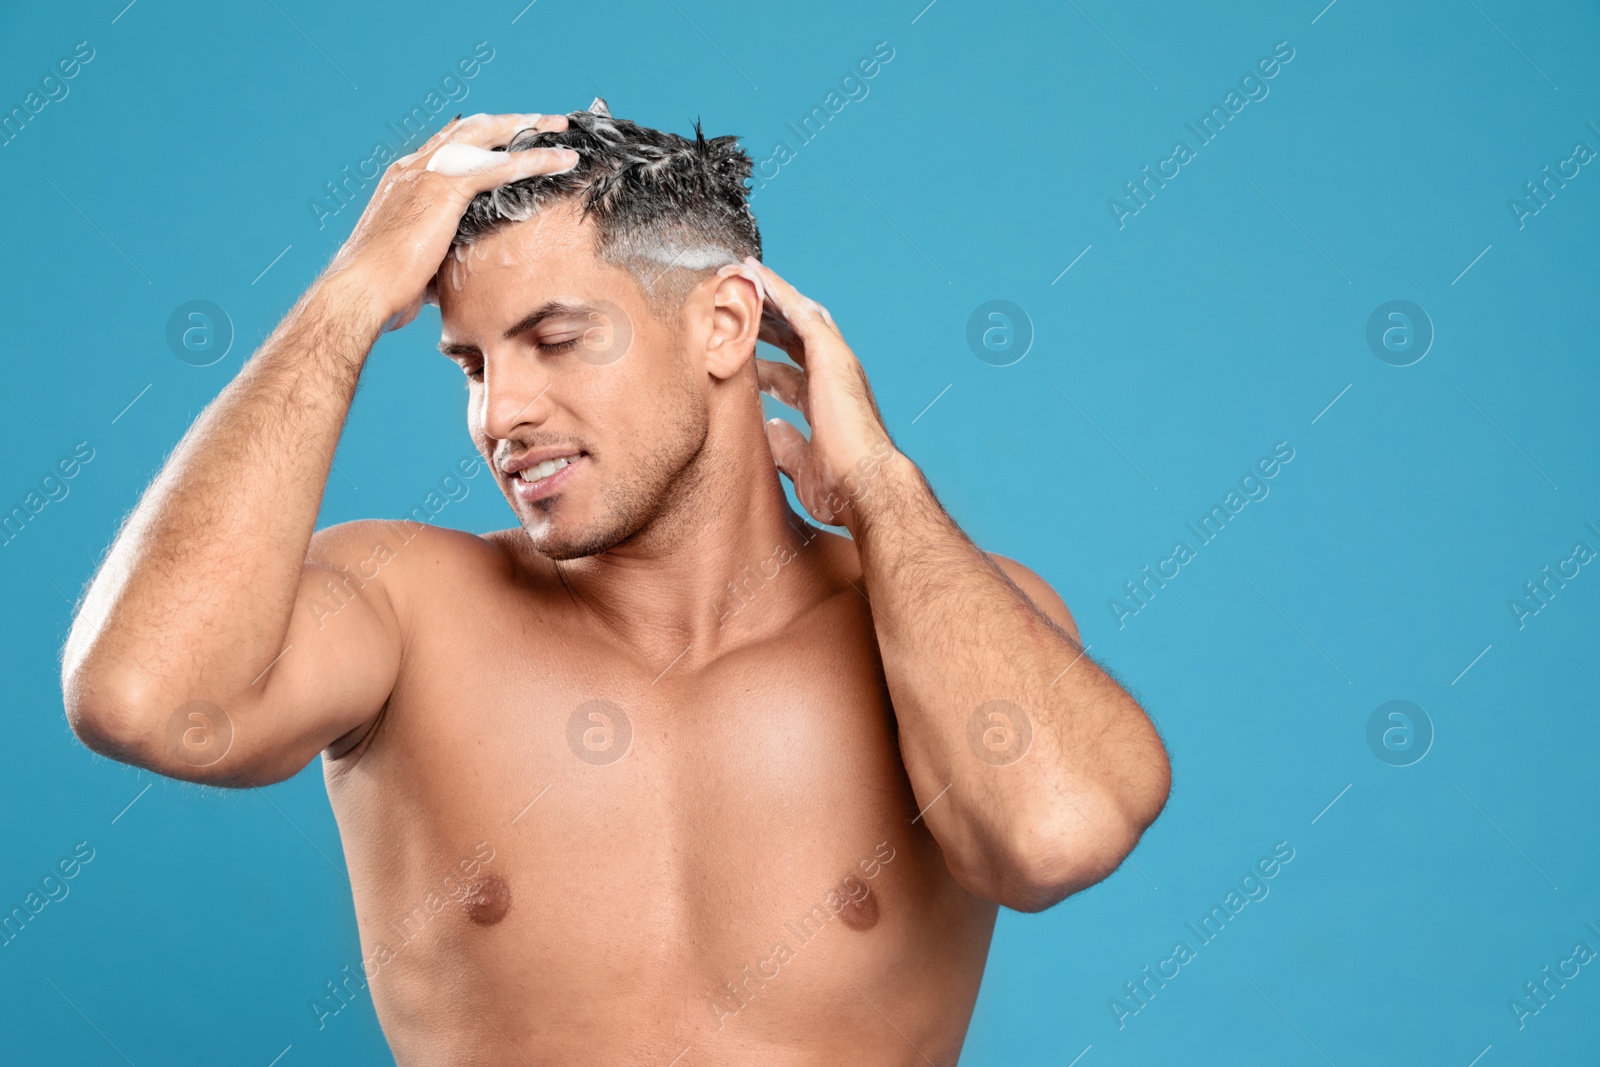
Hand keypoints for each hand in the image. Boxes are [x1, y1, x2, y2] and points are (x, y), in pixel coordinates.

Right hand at [323, 112, 577, 333]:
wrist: (360, 290)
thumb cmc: (383, 289)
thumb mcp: (415, 263)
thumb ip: (437, 257)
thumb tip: (449, 281)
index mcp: (403, 181)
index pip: (448, 148)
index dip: (480, 141)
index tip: (507, 139)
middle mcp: (413, 168)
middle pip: (469, 130)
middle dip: (508, 122)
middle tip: (542, 121)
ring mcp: (427, 174)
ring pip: (487, 137)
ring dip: (527, 129)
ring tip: (560, 127)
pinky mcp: (444, 190)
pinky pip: (499, 167)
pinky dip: (533, 160)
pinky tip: (560, 160)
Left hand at [744, 258, 901, 530]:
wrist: (866, 487)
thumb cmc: (842, 489)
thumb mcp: (802, 466)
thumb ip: (786, 446)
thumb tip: (770, 429)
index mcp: (827, 405)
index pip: (790, 374)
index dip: (764, 363)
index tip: (738, 353)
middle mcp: (833, 378)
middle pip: (793, 338)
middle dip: (763, 321)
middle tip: (733, 306)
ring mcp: (835, 363)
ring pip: (796, 315)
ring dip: (768, 294)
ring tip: (738, 274)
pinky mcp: (831, 354)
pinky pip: (799, 312)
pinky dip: (777, 290)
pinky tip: (754, 273)